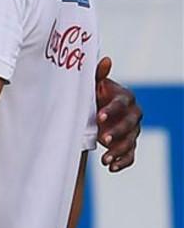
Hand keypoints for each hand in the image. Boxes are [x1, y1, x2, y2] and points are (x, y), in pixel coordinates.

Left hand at [95, 56, 140, 171]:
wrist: (97, 110)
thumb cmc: (94, 94)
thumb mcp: (94, 84)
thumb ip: (98, 74)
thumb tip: (105, 59)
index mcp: (125, 98)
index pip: (121, 104)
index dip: (111, 110)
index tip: (98, 116)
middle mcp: (133, 115)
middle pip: (129, 125)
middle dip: (116, 132)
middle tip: (102, 138)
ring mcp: (132, 131)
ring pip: (130, 142)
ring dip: (118, 151)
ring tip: (104, 159)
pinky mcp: (129, 144)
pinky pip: (130, 155)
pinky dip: (122, 162)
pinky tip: (111, 167)